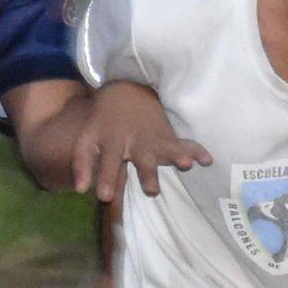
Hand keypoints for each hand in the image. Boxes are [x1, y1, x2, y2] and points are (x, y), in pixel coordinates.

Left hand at [70, 82, 209, 201]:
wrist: (126, 90)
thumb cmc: (104, 122)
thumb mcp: (88, 138)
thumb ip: (82, 163)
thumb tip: (80, 190)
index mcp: (113, 142)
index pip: (108, 162)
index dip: (106, 178)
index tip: (104, 196)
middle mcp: (135, 142)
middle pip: (142, 160)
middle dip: (148, 174)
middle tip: (152, 191)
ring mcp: (154, 139)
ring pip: (166, 149)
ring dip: (177, 156)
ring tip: (186, 165)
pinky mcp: (169, 136)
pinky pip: (185, 143)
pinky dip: (197, 150)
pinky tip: (208, 159)